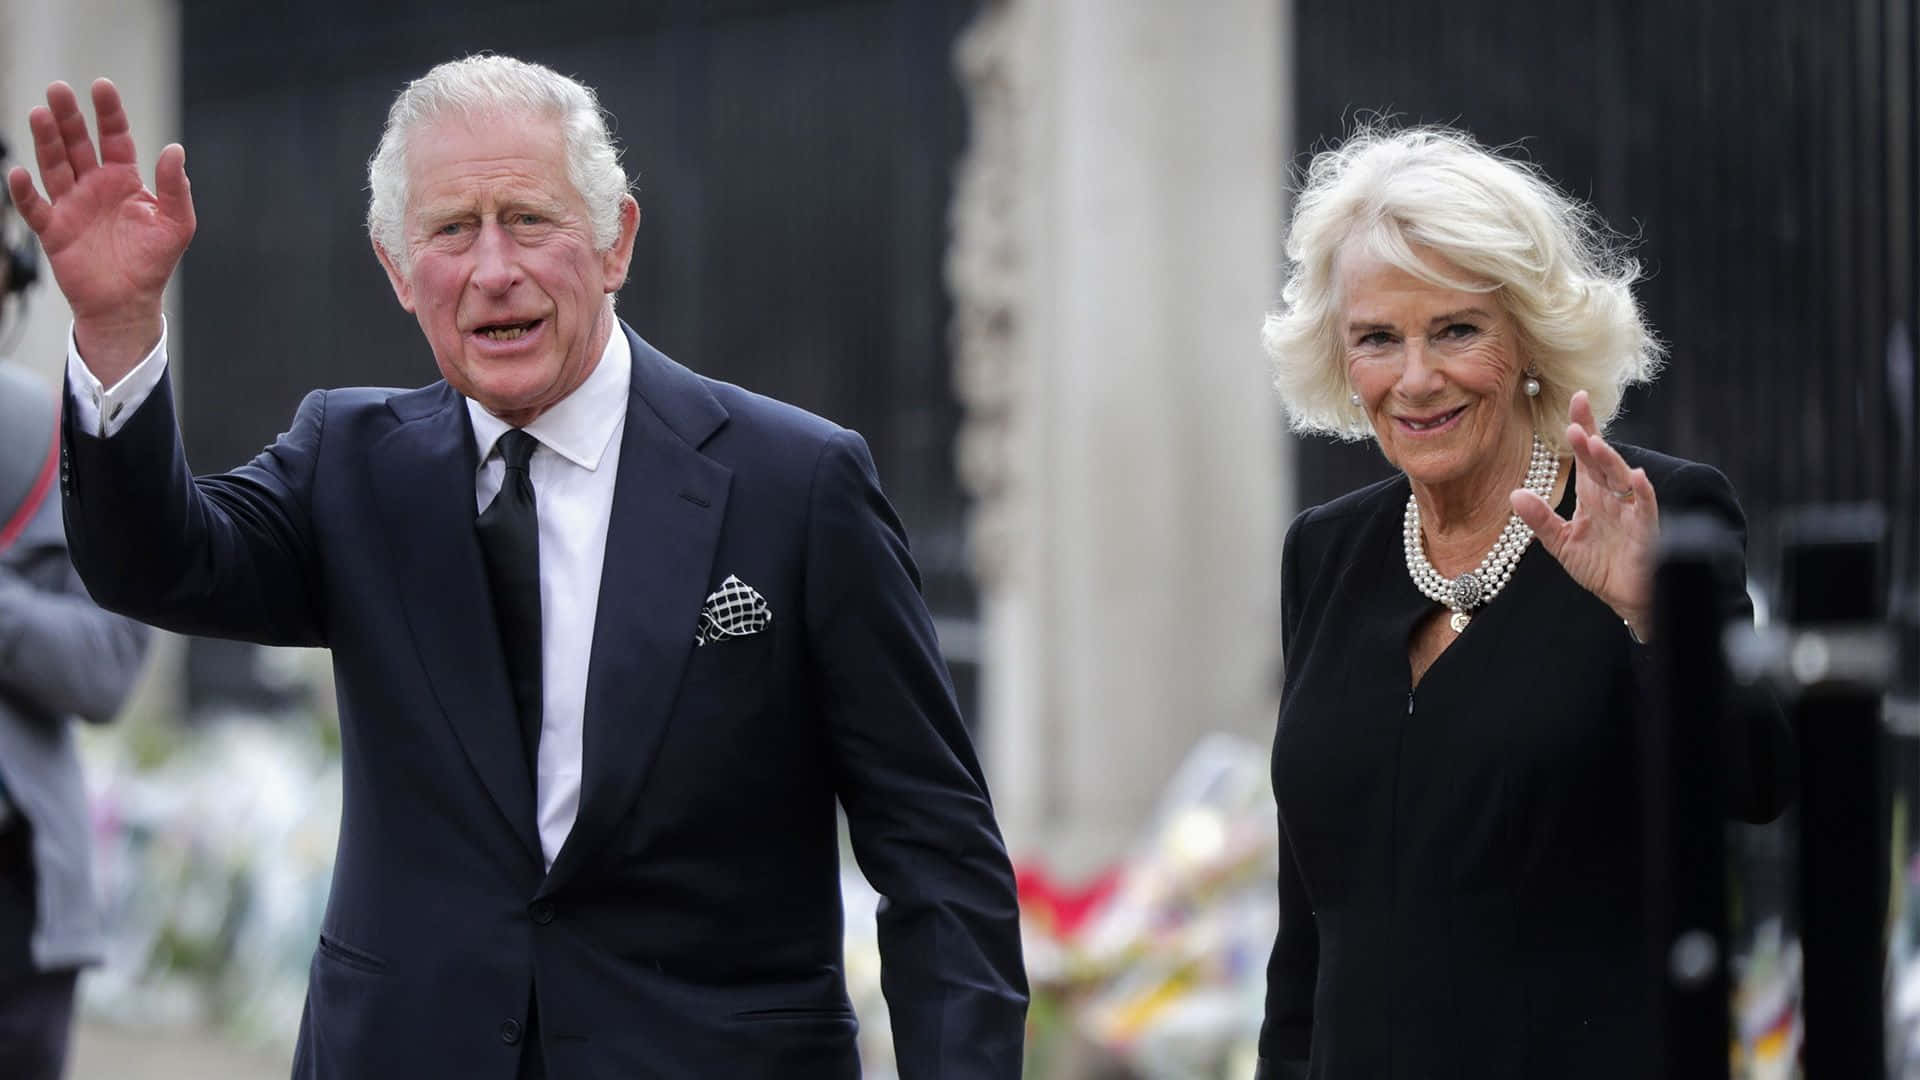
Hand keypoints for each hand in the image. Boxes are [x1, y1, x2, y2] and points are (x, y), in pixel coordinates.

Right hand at [6, 78, 194, 383]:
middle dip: (68, 118)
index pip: (115, 138)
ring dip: (46, 141)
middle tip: (58, 89)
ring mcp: (71, 205)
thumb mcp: (177, 224)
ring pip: (54, 166)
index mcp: (123, 180)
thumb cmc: (153, 263)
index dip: (108, 113)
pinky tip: (20, 173)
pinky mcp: (53, 230)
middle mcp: (94, 186)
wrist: (128, 303)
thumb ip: (177, 188)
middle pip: (77, 144)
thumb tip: (175, 149)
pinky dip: (25, 192)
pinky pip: (35, 207)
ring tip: (39, 114)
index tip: (101, 86)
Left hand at [1510, 390, 1657, 636]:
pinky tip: (1635, 477)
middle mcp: (1613, 496)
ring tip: (1592, 444)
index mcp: (1593, 493)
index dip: (1583, 426)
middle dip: (1590, 440)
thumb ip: (1540, 519)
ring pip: (1622, 478)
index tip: (1576, 398)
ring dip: (1609, 460)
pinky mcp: (1645, 530)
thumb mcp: (1560, 542)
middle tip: (1573, 423)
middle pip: (1602, 460)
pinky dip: (1641, 492)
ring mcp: (1631, 511)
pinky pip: (1645, 507)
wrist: (1625, 597)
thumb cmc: (1599, 565)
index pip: (1587, 454)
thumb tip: (1514, 494)